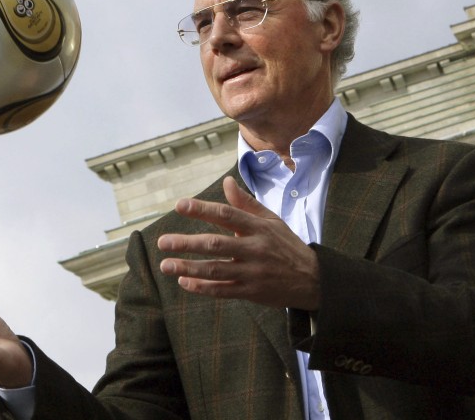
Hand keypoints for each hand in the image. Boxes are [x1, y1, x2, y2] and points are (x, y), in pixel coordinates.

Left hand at [157, 176, 320, 310]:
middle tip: (162, 242)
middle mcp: (255, 249)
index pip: (227, 214)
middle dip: (187, 243)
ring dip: (189, 268)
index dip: (202, 209)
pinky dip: (202, 287)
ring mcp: (253, 272)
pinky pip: (223, 290)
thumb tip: (226, 182)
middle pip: (216, 244)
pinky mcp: (252, 292)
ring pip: (216, 270)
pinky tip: (184, 282)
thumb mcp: (271, 221)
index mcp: (259, 227)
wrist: (312, 279)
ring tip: (166, 265)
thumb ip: (246, 203)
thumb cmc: (286, 245)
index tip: (179, 205)